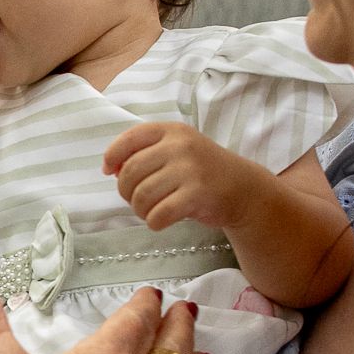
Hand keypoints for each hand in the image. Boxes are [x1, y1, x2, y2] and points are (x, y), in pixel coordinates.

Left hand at [103, 121, 263, 230]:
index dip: (112, 156)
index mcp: (171, 131)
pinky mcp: (197, 195)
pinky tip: (160, 220)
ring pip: (141, 196)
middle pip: (130, 172)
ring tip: (150, 211)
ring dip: (140, 210)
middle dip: (126, 191)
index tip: (109, 171)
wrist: (244, 189)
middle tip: (137, 200)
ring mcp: (189, 169)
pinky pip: (158, 214)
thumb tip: (111, 169)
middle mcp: (180, 146)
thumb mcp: (177, 151)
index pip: (129, 139)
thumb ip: (145, 153)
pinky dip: (153, 222)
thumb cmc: (202, 171)